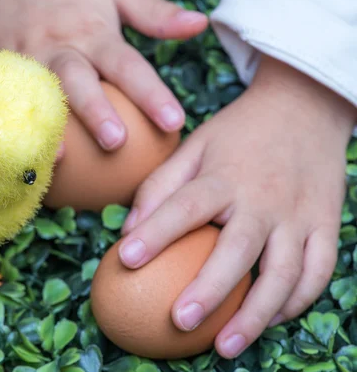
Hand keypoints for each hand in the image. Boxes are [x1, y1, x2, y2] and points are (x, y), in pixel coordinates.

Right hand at [0, 0, 207, 150]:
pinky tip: (20, 152)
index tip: (174, 122)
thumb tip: (198, 24)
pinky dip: (12, 124)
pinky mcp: (0, 68)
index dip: (151, 94)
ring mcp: (27, 59)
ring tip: (62, 156)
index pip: (127, 66)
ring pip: (39, 94)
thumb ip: (153, 15)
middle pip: (81, 82)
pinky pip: (6, 99)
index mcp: (94, 33)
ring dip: (51, 125)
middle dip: (97, 111)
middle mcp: (61, 48)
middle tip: (116, 142)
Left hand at [119, 55, 356, 357]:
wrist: (303, 108)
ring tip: (224, 345)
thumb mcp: (193, 146)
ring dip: (256, 314)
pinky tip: (268, 321)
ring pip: (285, 272)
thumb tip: (128, 231)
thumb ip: (160, 186)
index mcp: (225, 175)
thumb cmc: (238, 133)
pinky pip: (318, 271)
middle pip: (239, 250)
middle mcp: (264, 197)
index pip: (186, 206)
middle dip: (209, 289)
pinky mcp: (327, 223)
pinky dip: (296, 302)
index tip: (125, 260)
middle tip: (179, 320)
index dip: (155, 233)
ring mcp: (300, 214)